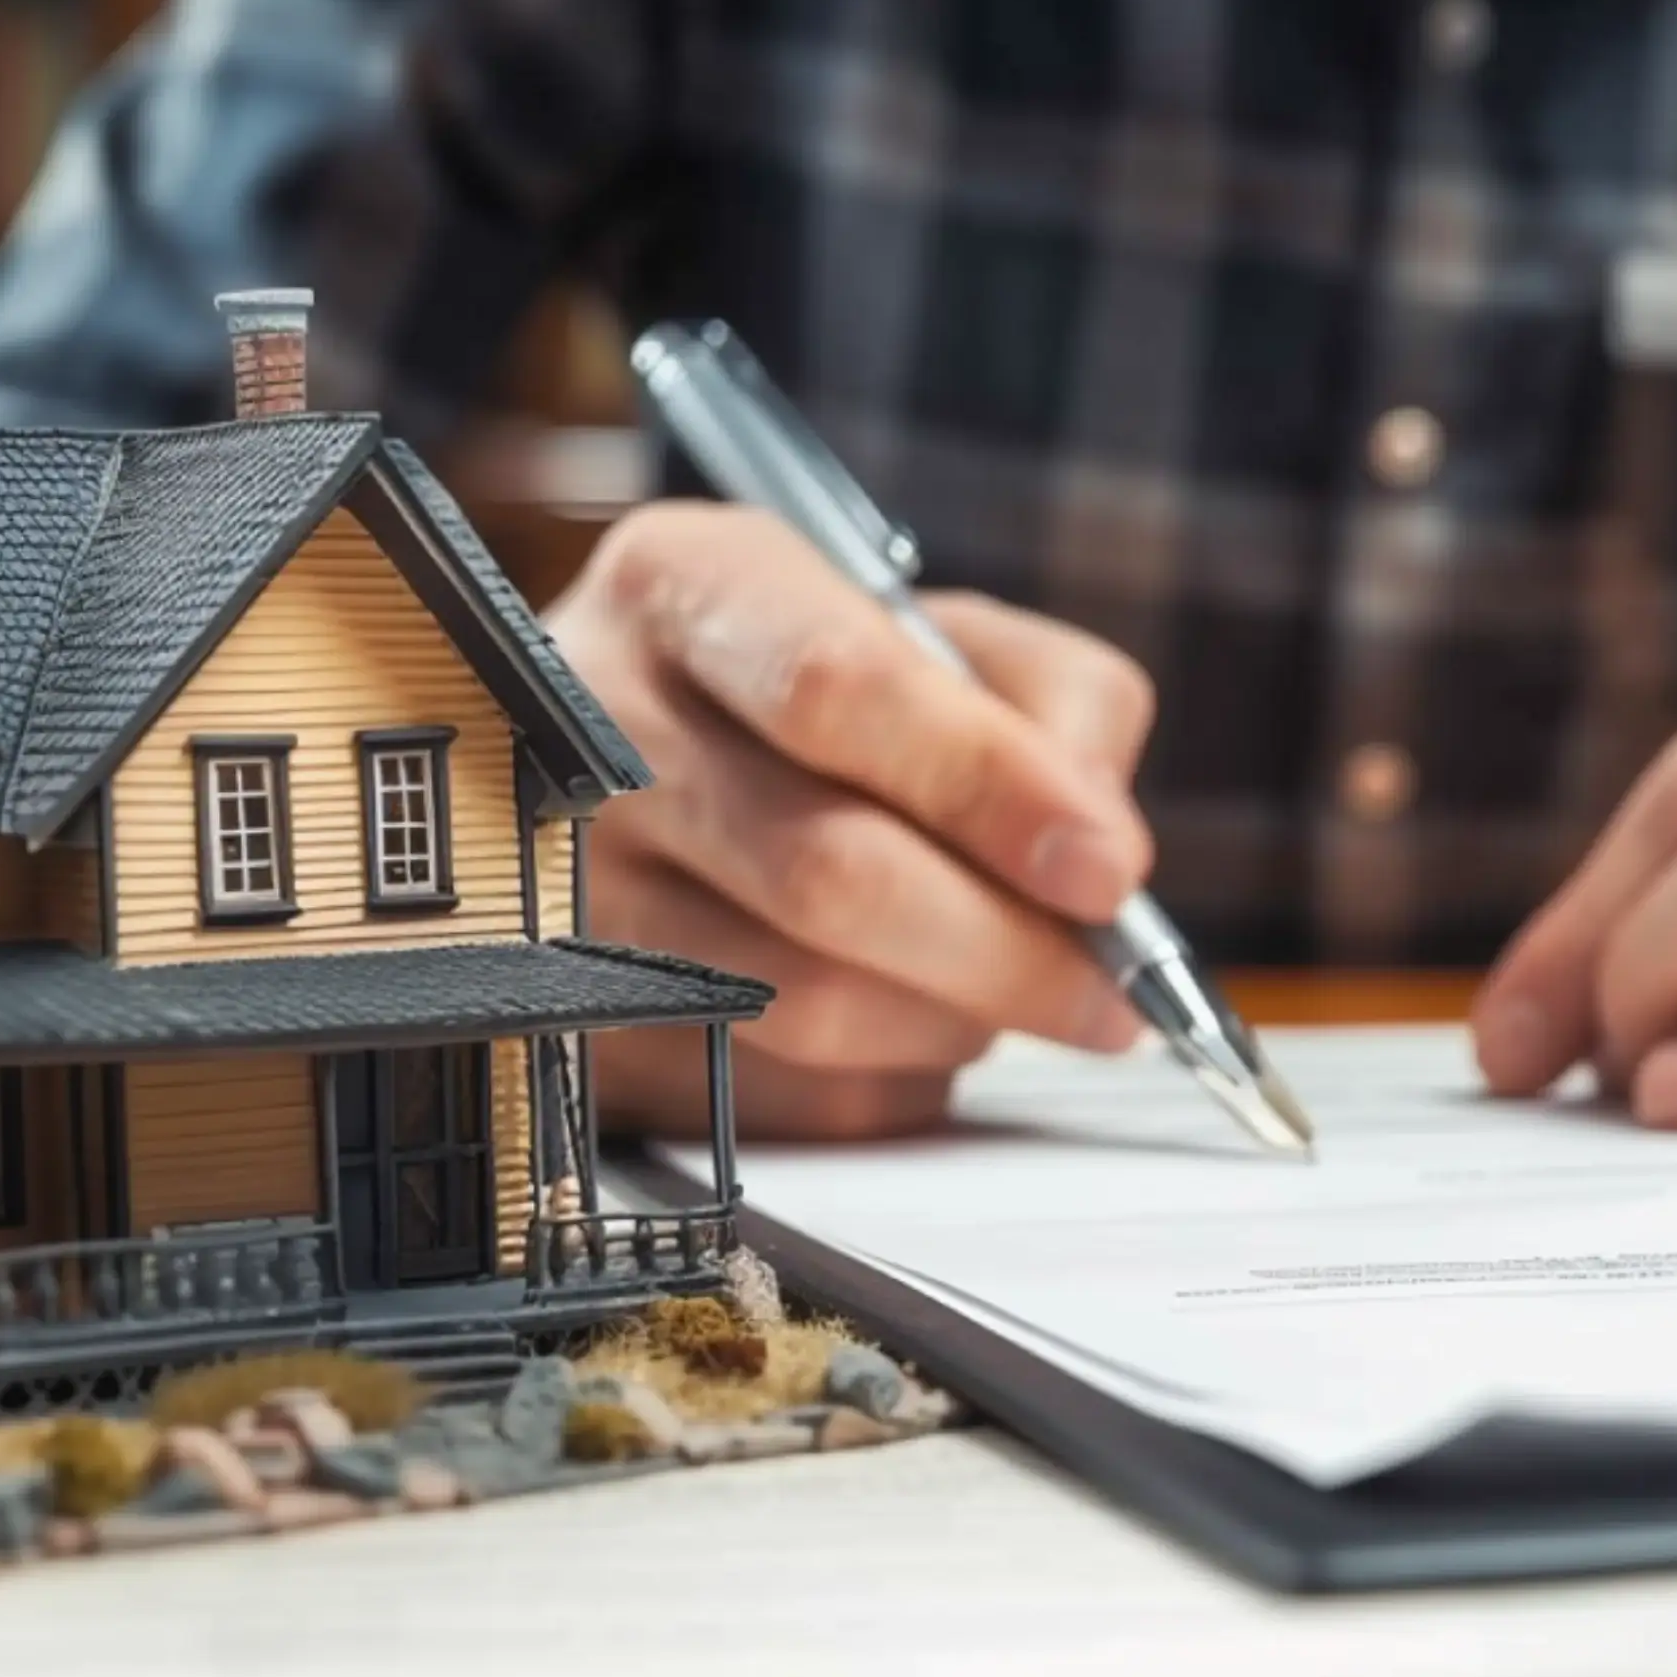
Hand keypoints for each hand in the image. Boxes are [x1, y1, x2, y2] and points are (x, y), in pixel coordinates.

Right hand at [545, 504, 1157, 1138]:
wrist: (630, 770)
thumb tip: (1102, 849)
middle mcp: (592, 728)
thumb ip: (1054, 702)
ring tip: (1009, 986)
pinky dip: (888, 1075)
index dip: (991, 788)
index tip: (1108, 871)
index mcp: (688, 584)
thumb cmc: (810, 693)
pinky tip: (912, 1022)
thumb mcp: (938, 633)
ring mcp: (564, 884)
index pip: (837, 688)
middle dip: (1003, 947)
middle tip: (1112, 993)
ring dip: (952, 1019)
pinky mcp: (576, 1020)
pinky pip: (778, 1093)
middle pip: (825, 869)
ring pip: (802, 1001)